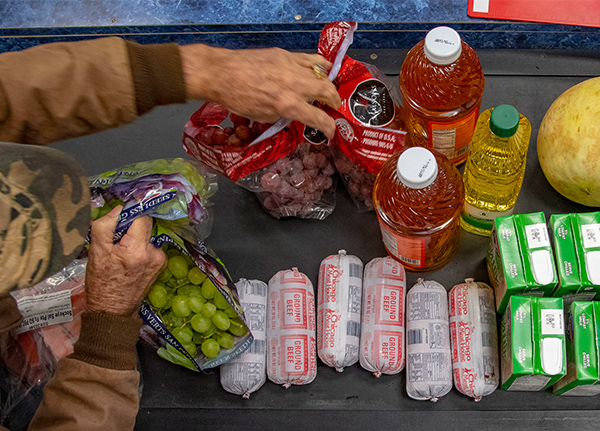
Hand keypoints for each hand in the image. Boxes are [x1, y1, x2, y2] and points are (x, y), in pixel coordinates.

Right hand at [85, 207, 165, 315]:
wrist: (112, 311)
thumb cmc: (101, 283)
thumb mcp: (96, 252)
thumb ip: (105, 226)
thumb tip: (119, 209)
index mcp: (137, 250)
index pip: (141, 217)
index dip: (129, 213)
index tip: (120, 216)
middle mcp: (153, 253)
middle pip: (146, 225)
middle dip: (131, 226)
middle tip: (116, 237)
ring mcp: (159, 260)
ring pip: (147, 236)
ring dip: (135, 238)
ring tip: (120, 252)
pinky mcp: (160, 265)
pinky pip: (150, 247)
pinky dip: (140, 248)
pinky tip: (129, 259)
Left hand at [180, 45, 341, 138]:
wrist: (221, 73)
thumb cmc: (237, 99)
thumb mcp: (262, 116)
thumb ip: (283, 114)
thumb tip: (294, 112)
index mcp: (287, 105)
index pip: (318, 119)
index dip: (329, 129)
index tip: (330, 133)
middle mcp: (294, 85)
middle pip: (327, 92)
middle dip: (334, 103)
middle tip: (333, 108)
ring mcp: (291, 67)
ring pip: (323, 74)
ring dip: (329, 85)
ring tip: (328, 90)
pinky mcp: (286, 55)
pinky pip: (311, 59)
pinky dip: (320, 66)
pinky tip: (323, 69)